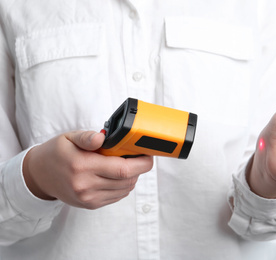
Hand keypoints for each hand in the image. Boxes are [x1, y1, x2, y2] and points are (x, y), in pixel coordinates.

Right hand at [23, 131, 152, 208]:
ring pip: (125, 190)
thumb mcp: (69, 138)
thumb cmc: (57, 153)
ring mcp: (88, 198)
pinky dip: (123, 185)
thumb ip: (88, 137)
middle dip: (139, 168)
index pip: (123, 169)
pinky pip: (117, 196)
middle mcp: (86, 185)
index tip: (148, 155)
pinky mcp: (90, 204)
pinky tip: (116, 175)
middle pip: (127, 180)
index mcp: (82, 166)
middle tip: (137, 156)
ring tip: (124, 164)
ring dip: (132, 177)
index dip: (142, 164)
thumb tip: (102, 137)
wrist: (39, 175)